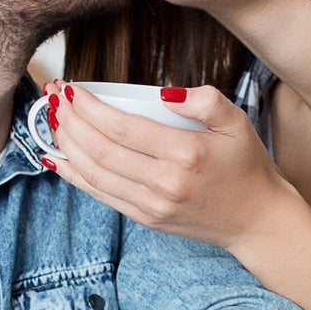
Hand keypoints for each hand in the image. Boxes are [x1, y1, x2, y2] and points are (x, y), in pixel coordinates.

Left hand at [43, 81, 292, 255]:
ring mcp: (152, 205)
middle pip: (100, 150)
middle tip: (54, 97)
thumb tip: (163, 92)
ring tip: (53, 119)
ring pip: (94, 174)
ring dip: (67, 145)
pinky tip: (58, 156)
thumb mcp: (237, 121)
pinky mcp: (147, 219)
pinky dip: (75, 175)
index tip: (71, 89)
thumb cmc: (246, 166)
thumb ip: (204, 99)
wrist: (257, 220)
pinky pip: (101, 195)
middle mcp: (164, 183)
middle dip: (69, 121)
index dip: (89, 107)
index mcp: (185, 154)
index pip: (121, 127)